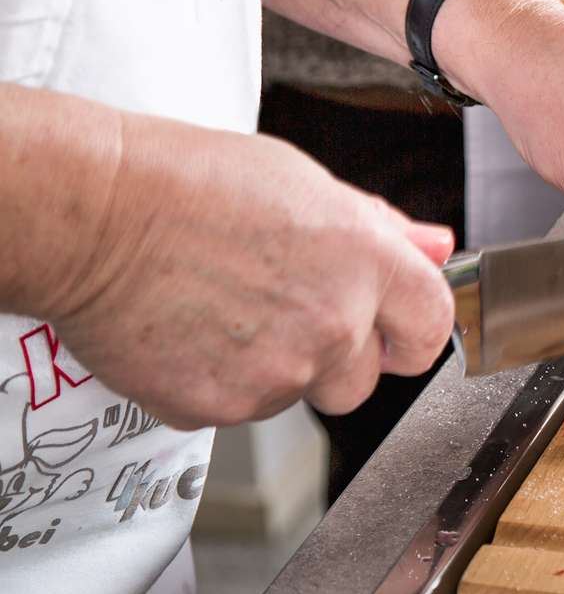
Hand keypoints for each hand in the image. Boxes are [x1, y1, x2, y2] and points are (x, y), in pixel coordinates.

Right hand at [48, 117, 454, 428]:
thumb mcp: (305, 183)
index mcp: (366, 262)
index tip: (395, 333)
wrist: (97, 215)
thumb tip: (436, 248)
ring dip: (276, 369)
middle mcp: (335, 324)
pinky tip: (193, 331)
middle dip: (336, 357)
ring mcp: (280, 373)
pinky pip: (239, 410)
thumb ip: (380, 229)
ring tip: (227, 309)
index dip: (413, 333)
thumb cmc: (192, 184)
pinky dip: (219, 382)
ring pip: (299, 395)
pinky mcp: (222, 407)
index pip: (432, 325)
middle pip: (365, 378)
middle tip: (280, 310)